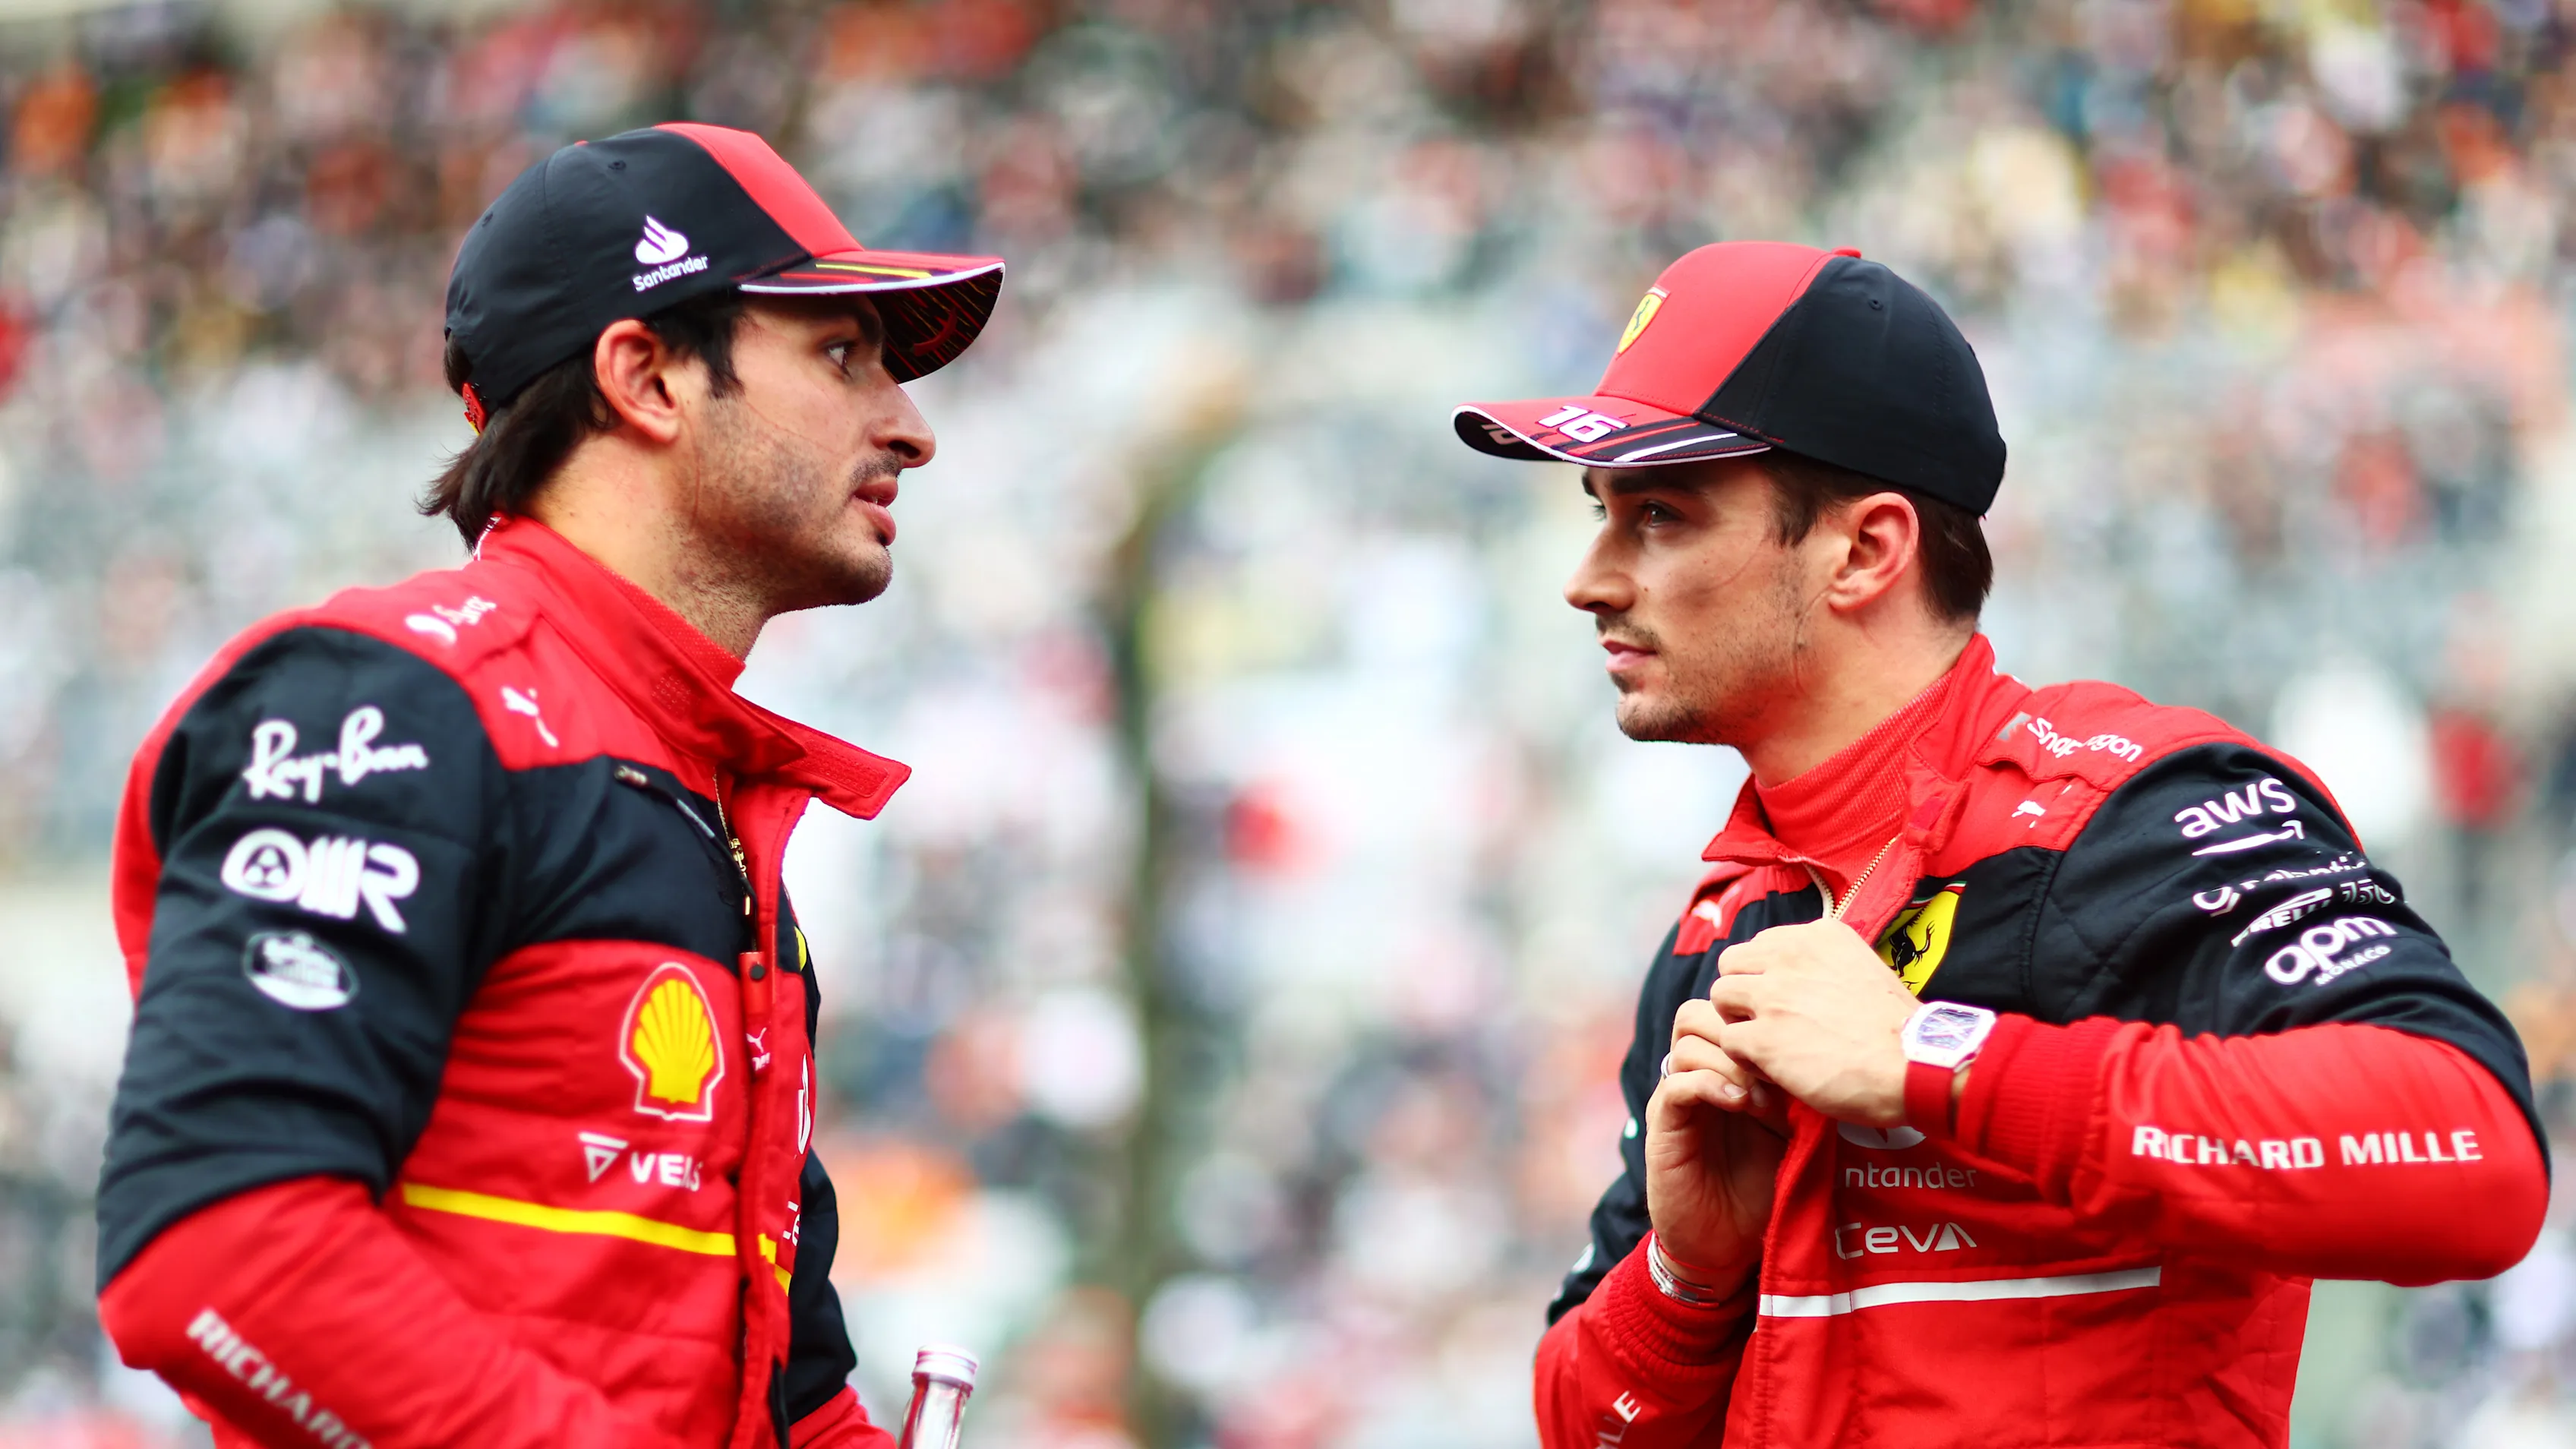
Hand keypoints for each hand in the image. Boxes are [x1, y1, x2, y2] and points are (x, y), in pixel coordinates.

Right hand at [1644, 1007, 1788, 1284]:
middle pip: (1701, 1012)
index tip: (1796, 1053)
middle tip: (1774, 1068)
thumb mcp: (1793, 1135)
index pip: (1730, 1014)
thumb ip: (1798, 1095)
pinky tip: (1740, 1106)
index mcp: (1728, 1070)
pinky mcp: (1665, 1126)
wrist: (1726, 1246)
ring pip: (1687, 1040)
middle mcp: (1698, 1075)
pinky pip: (1677, 1083)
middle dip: (1739, 1031)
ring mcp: (1678, 1097)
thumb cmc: (1764, 1191)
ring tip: (1760, 1097)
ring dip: (1730, 1060)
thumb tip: (1832, 1059)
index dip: (1759, 1022)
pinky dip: (1710, 1084)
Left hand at [1707, 919, 1919, 1127]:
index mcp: (1818, 936)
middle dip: (1742, 993)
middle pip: (1731, 964)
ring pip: (1720, 996)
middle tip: (1765, 1022)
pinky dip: (1744, 1058)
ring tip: (1766, 1045)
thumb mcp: (1865, 968)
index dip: (1765, 975)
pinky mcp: (1765, 1037)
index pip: (1761, 945)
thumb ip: (1824, 966)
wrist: (1915, 1065)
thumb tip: (1802, 977)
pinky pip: (1728, 1040)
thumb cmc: (1897, 1029)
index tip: (1785, 1000)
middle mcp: (1790, 957)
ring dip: (1737, 1022)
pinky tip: (1773, 1071)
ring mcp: (1774, 995)